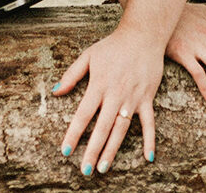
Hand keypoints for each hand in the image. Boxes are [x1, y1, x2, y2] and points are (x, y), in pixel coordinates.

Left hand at [52, 25, 163, 175]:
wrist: (143, 34)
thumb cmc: (113, 45)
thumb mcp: (89, 55)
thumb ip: (72, 74)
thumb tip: (55, 91)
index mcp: (99, 84)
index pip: (84, 114)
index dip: (74, 133)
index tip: (65, 151)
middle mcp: (116, 93)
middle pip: (102, 127)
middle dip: (93, 150)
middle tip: (85, 170)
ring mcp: (133, 97)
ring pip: (121, 128)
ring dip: (113, 149)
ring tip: (104, 167)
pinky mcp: (147, 97)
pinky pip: (149, 123)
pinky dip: (150, 140)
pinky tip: (148, 158)